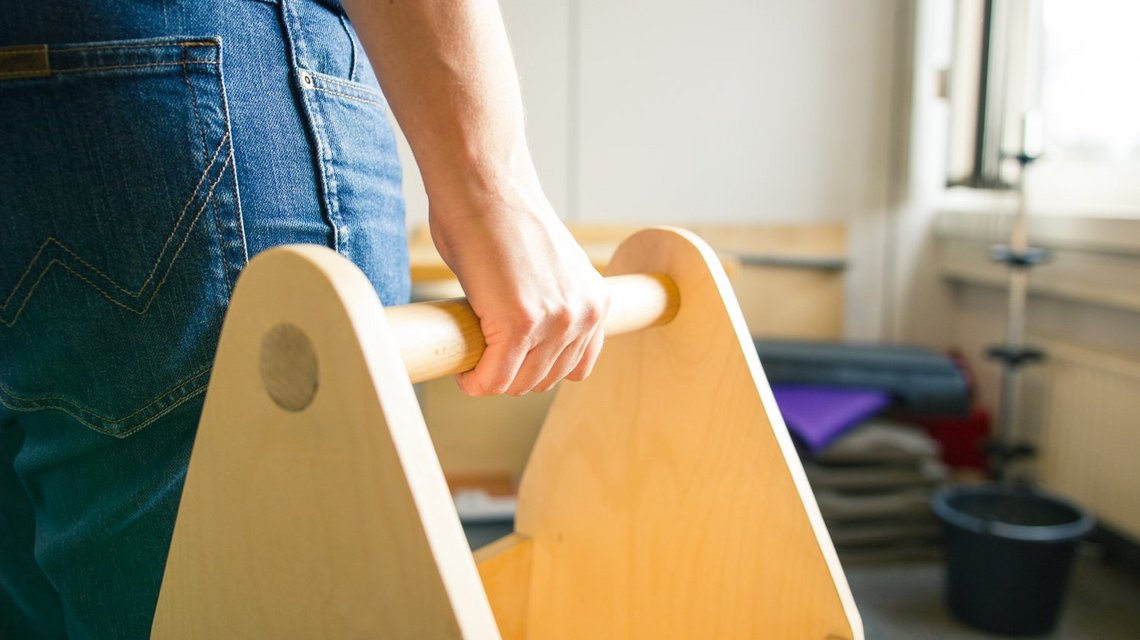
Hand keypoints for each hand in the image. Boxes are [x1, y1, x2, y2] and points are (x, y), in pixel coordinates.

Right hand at [429, 181, 607, 396]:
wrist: (484, 184)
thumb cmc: (502, 217)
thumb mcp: (548, 269)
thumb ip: (551, 304)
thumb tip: (525, 341)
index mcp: (596, 301)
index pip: (575, 367)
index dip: (537, 368)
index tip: (512, 361)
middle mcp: (584, 314)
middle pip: (546, 379)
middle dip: (512, 376)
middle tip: (485, 360)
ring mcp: (555, 321)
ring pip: (520, 384)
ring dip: (492, 380)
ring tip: (473, 363)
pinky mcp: (519, 324)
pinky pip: (494, 378)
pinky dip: (475, 381)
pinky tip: (464, 371)